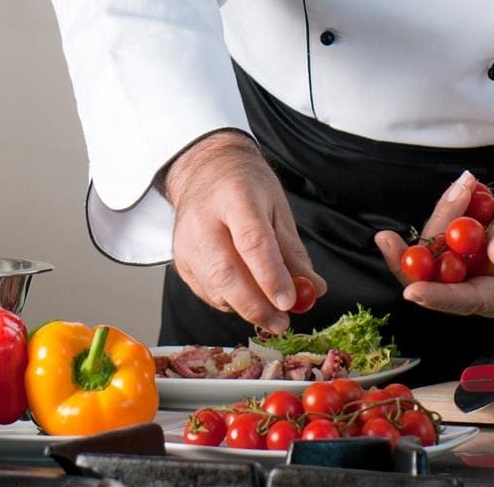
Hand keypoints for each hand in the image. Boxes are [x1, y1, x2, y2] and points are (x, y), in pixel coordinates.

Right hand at [164, 131, 324, 333]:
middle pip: (226, 272)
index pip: (252, 242)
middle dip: (257, 305)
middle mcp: (203, 219)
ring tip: (270, 311)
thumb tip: (313, 289)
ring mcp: (186, 242)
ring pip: (215, 288)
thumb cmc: (245, 187)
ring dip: (246, 307)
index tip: (289, 302)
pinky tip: (246, 295)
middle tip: (281, 322)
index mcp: (235, 197)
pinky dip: (230, 302)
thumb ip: (292, 251)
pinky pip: (207, 293)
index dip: (271, 276)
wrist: (205, 171)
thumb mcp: (277, 208)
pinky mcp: (180, 261)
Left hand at [374, 171, 493, 317]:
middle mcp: (483, 286)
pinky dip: (445, 212)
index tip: (412, 291)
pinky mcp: (459, 251)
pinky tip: (466, 190)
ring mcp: (469, 268)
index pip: (468, 301)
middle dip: (410, 261)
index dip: (439, 297)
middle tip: (385, 239)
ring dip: (441, 219)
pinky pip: (439, 236)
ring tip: (467, 188)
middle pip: (436, 284)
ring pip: (434, 254)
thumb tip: (493, 256)